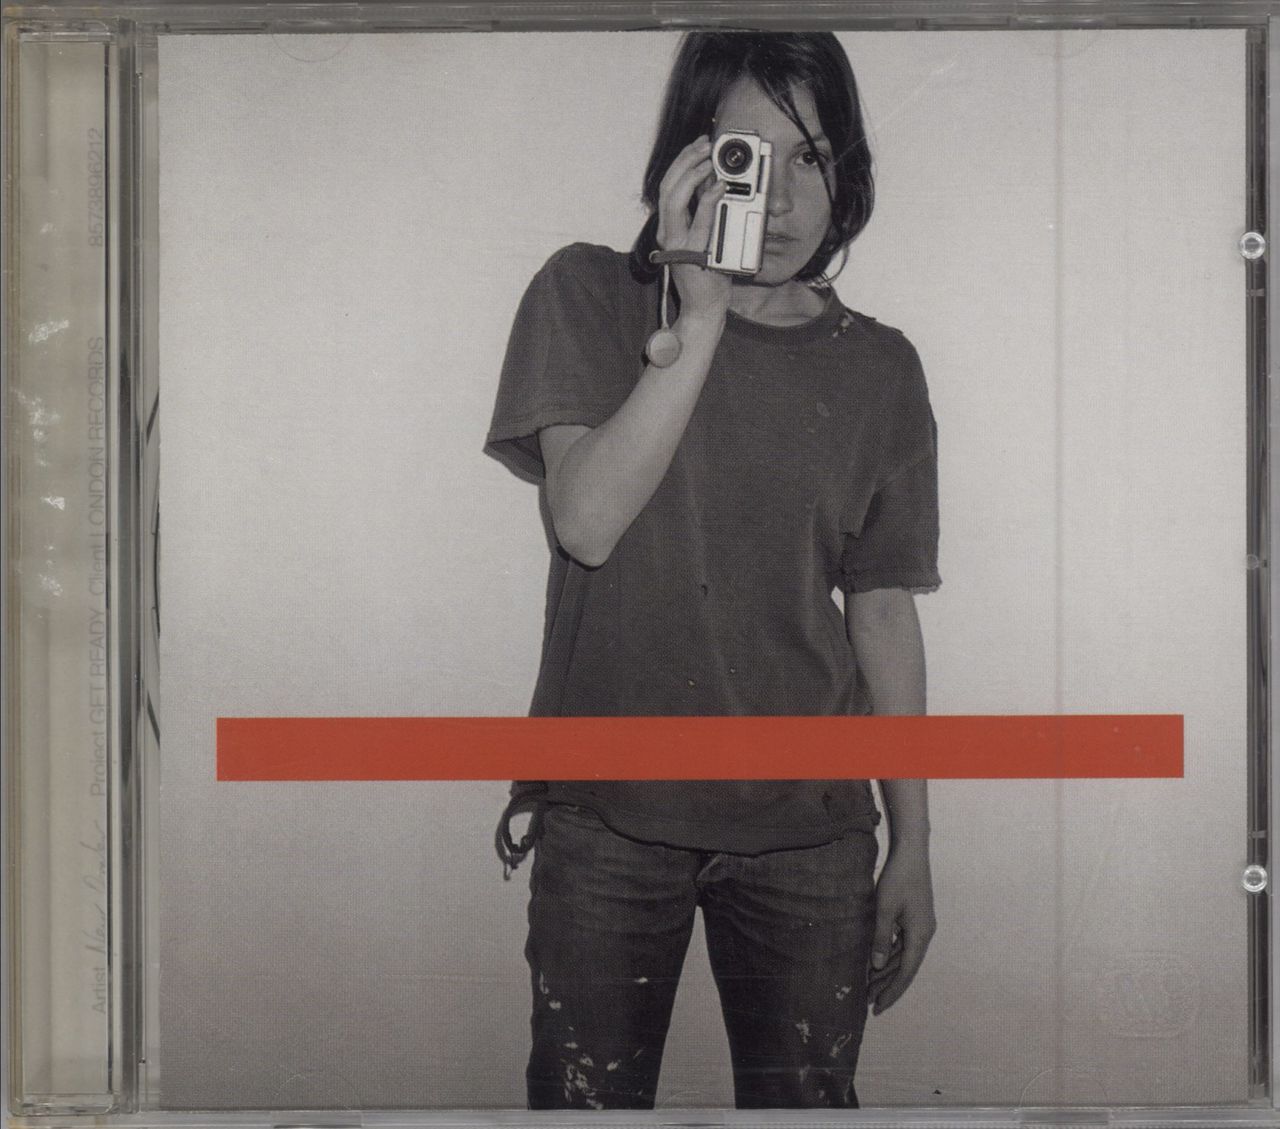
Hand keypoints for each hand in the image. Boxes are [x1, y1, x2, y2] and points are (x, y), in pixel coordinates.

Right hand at [655, 136, 731, 320]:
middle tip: (705, 144)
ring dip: (691, 175)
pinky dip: (706, 203)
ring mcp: (676, 244)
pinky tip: (718, 188)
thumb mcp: (705, 238)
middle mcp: (667, 233)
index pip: (668, 186)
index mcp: (669, 227)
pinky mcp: (690, 255)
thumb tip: (716, 185)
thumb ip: (705, 215)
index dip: (681, 161)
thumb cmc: (706, 276)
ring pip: (674, 200)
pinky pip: (697, 223)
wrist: (704, 308)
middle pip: (667, 186)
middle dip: (685, 160)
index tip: (698, 145)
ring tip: (708, 160)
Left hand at [868, 842, 935, 1014]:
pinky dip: (888, 954)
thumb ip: (881, 938)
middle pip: (904, 967)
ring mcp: (919, 926)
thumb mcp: (885, 909)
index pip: (905, 972)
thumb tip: (876, 967)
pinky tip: (875, 962)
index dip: (891, 992)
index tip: (878, 1008)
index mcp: (920, 935)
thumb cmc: (898, 878)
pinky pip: (901, 943)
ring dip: (886, 971)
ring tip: (868, 986)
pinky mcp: (914, 918)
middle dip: (887, 985)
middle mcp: (923, 934)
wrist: (911, 852)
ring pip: (902, 956)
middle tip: (868, 1001)